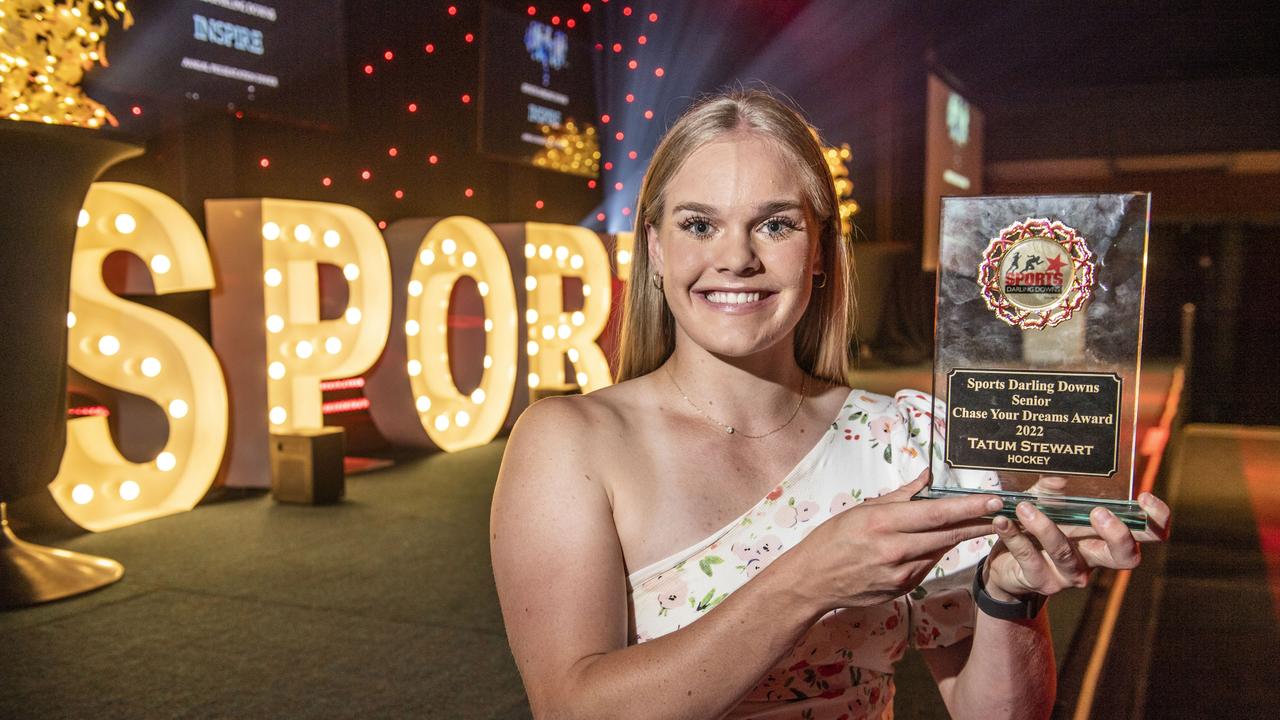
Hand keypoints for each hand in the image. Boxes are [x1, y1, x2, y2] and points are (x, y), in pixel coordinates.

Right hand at [795, 471, 1000, 609]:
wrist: (813, 581)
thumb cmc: (833, 539)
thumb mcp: (862, 510)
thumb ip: (900, 495)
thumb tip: (927, 478)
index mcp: (883, 523)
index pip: (936, 513)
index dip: (968, 507)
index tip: (993, 500)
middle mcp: (895, 550)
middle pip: (948, 534)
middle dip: (978, 522)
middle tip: (1003, 512)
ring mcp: (900, 573)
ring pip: (941, 551)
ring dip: (961, 537)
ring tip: (981, 523)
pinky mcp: (902, 588)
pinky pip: (927, 566)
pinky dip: (936, 552)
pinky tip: (937, 543)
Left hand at [983, 492, 1171, 600]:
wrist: (1004, 565)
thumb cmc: (1034, 530)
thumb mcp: (1044, 504)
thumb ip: (1051, 491)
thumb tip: (1059, 480)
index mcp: (1102, 537)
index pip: (1148, 535)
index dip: (1156, 520)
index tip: (1144, 497)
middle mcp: (1093, 558)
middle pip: (1127, 557)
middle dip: (1118, 535)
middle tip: (1099, 512)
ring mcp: (1068, 574)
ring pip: (1066, 553)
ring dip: (1046, 527)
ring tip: (1025, 508)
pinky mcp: (1041, 581)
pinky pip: (1029, 557)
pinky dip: (1014, 536)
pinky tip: (1003, 521)